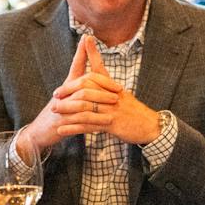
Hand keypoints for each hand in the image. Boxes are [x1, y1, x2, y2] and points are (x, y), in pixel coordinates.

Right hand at [23, 36, 120, 151]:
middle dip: (103, 84)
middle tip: (119, 88)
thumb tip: (90, 75)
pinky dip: (95, 120)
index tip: (87, 37)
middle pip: (84, 82)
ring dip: (101, 101)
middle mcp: (64, 93)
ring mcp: (62, 107)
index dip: (80, 52)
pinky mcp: (62, 122)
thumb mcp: (66, 97)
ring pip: (83, 101)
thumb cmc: (57, 112)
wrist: (39, 131)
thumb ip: (78, 86)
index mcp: (67, 86)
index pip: (75, 65)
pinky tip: (106, 122)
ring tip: (115, 103)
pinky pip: (81, 120)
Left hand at [37, 35, 164, 146]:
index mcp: (112, 87)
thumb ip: (106, 85)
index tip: (63, 82)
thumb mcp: (121, 94)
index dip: (77, 77)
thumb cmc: (133, 110)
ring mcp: (111, 109)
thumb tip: (93, 79)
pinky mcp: (112, 124)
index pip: (93, 74)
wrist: (149, 125)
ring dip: (67, 109)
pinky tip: (62, 130)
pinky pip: (88, 125)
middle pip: (85, 89)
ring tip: (54, 111)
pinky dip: (73, 127)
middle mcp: (111, 95)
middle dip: (68, 91)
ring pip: (85, 107)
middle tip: (55, 96)